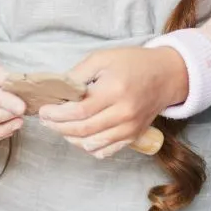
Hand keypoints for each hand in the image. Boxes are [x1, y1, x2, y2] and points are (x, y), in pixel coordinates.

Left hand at [39, 47, 188, 157]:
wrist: (167, 75)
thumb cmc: (133, 64)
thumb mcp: (103, 58)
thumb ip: (78, 74)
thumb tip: (57, 90)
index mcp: (115, 91)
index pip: (79, 111)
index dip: (56, 115)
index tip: (43, 111)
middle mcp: (124, 113)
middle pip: (82, 130)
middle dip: (58, 127)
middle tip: (47, 121)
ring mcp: (129, 128)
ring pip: (90, 145)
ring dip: (70, 138)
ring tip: (62, 127)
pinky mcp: (132, 137)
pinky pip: (104, 151)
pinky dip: (88, 147)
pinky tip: (80, 136)